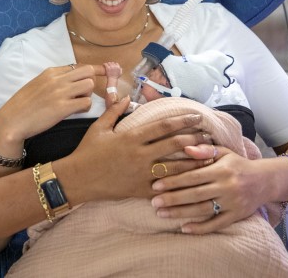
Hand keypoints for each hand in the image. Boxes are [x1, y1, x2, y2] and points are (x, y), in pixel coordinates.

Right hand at [0, 64, 103, 145]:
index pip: (78, 66)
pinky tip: (76, 112)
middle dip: (93, 81)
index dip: (93, 70)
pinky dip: (85, 107)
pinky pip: (86, 103)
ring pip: (89, 85)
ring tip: (78, 104)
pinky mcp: (62, 108)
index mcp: (51, 72)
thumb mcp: (37, 84)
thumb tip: (69, 79)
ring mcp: (60, 93)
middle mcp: (57, 79)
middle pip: (88, 71)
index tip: (104, 71)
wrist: (12, 120)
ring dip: (88, 95)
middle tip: (86, 93)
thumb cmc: (23, 105)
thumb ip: (53, 80)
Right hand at [61, 104, 216, 202]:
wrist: (78, 179)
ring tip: (209, 156)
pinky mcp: (140, 190)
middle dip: (194, 138)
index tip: (197, 115)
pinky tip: (193, 181)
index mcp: (131, 137)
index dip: (182, 120)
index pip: (163, 126)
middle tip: (208, 134)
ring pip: (175, 167)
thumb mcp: (99, 127)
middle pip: (174, 145)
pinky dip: (180, 184)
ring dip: (193, 161)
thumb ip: (115, 110)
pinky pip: (164, 187)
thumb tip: (127, 97)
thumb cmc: (87, 151)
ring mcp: (141, 174)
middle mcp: (140, 155)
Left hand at [148, 145, 270, 233]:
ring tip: (161, 213)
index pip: (193, 176)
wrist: (265, 180)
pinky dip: (200, 228)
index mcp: (222, 169)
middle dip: (173, 198)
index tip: (156, 184)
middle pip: (195, 194)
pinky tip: (184, 228)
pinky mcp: (236, 216)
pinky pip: (217, 224)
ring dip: (181, 213)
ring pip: (203, 209)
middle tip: (153, 201)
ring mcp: (232, 203)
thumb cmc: (237, 164)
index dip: (174, 181)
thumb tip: (185, 148)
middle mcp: (227, 187)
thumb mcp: (224, 152)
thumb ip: (204, 150)